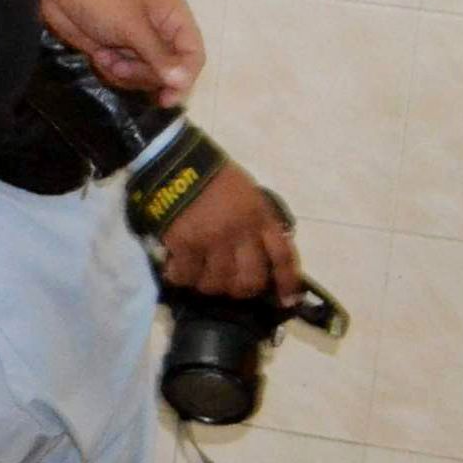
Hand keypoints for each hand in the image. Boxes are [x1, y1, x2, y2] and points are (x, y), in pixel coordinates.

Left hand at [40, 0, 202, 104]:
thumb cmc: (100, 0)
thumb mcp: (132, 27)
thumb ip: (159, 56)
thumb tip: (183, 83)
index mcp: (175, 17)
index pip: (193, 56)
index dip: (184, 78)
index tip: (167, 98)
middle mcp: (163, 33)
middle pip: (170, 73)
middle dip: (143, 73)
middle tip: (121, 64)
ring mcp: (141, 45)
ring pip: (147, 78)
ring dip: (125, 73)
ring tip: (107, 56)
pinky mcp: (121, 54)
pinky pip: (127, 77)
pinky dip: (112, 70)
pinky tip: (99, 54)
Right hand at [158, 158, 301, 300]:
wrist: (174, 160)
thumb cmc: (213, 174)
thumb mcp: (248, 193)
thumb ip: (257, 220)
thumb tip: (258, 250)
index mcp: (260, 217)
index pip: (283, 257)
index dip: (288, 283)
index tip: (286, 301)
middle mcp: (241, 232)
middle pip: (250, 279)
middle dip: (241, 289)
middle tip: (229, 286)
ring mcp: (213, 240)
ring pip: (218, 282)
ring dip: (209, 285)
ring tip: (199, 277)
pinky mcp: (185, 243)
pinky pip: (186, 275)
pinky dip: (181, 277)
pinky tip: (177, 271)